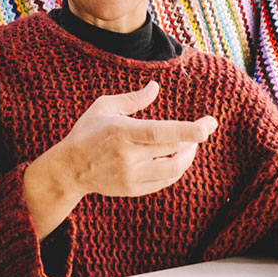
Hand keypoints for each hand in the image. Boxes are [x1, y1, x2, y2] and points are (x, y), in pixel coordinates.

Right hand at [23, 82, 216, 238]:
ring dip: (188, 156)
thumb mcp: (105, 107)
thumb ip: (133, 99)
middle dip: (196, 138)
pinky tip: (177, 157)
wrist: (69, 169)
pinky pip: (164, 181)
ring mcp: (131, 176)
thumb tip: (156, 87)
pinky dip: (176, 169)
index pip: (161, 132)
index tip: (208, 125)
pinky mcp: (133, 189)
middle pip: (173, 149)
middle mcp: (128, 156)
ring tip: (192, 144)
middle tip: (206, 127)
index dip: (188, 130)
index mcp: (122, 132)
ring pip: (173, 169)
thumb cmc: (87, 132)